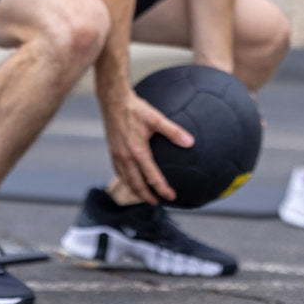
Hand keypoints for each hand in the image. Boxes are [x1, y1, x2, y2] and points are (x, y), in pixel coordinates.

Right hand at [101, 87, 193, 203]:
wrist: (113, 101)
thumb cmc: (135, 109)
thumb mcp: (156, 119)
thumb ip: (173, 131)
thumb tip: (190, 142)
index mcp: (138, 152)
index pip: (152, 177)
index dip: (162, 189)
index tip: (171, 196)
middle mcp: (126, 157)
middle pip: (136, 184)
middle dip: (147, 196)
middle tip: (157, 202)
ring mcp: (117, 155)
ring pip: (126, 180)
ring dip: (135, 190)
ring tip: (144, 196)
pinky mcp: (112, 151)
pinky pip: (118, 171)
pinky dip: (125, 180)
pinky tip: (130, 180)